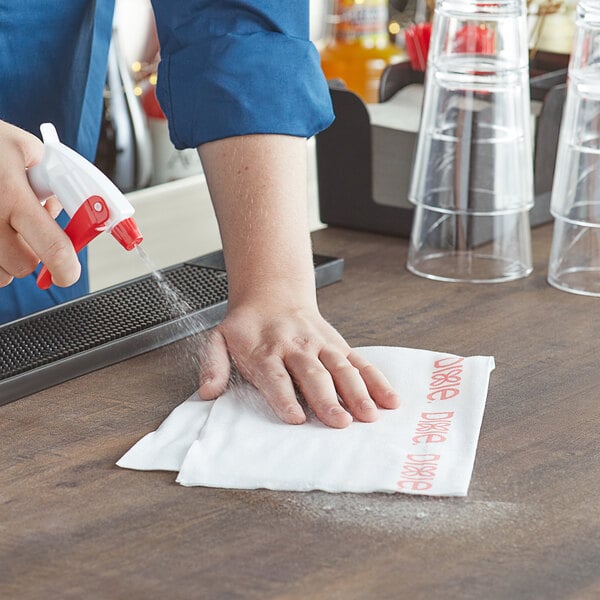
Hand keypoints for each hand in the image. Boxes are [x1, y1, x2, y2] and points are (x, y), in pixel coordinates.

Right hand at [0, 121, 79, 287]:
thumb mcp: (26, 148)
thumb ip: (53, 181)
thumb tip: (66, 210)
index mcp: (12, 194)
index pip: (52, 246)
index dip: (66, 268)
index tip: (69, 273)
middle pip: (23, 265)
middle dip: (33, 254)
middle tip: (29, 230)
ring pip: (1, 271)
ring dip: (9, 256)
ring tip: (4, 223)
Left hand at [197, 302, 399, 427]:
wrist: (273, 295)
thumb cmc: (248, 326)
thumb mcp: (219, 338)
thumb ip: (213, 364)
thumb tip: (207, 392)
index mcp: (265, 351)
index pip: (275, 376)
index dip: (285, 397)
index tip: (295, 418)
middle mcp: (296, 348)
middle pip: (313, 375)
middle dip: (327, 399)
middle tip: (339, 422)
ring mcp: (321, 346)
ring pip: (341, 368)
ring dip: (357, 392)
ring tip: (370, 414)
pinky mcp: (339, 346)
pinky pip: (360, 362)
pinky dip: (377, 380)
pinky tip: (390, 399)